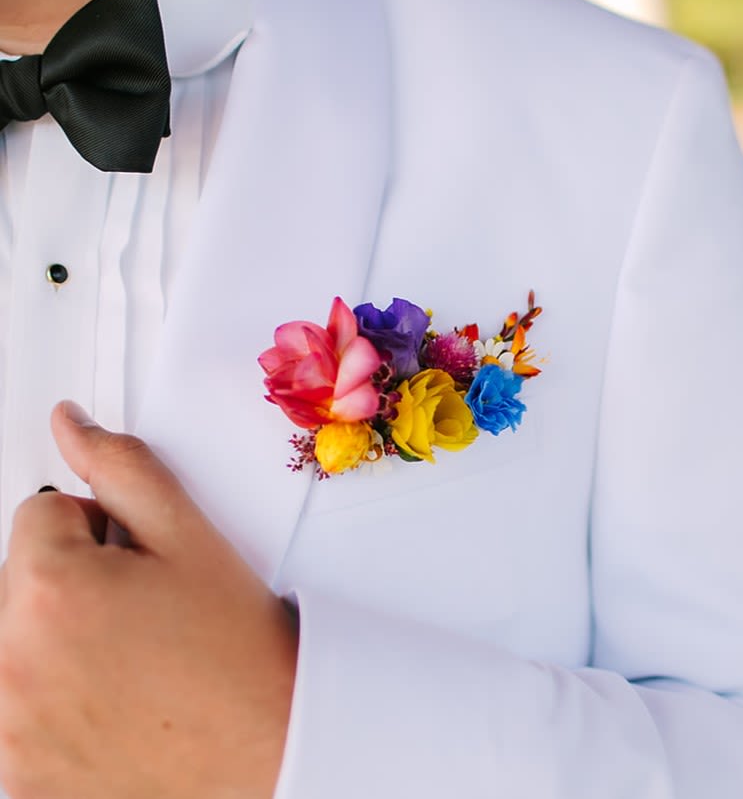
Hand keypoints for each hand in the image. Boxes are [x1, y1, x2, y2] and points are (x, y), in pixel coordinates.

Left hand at [0, 402, 296, 798]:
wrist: (270, 746)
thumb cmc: (238, 654)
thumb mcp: (192, 539)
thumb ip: (124, 469)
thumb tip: (72, 426)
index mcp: (49, 590)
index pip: (41, 513)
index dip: (100, 529)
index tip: (136, 563)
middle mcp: (11, 662)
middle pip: (20, 582)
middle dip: (71, 583)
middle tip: (141, 616)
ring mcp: (9, 728)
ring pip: (16, 644)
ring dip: (57, 643)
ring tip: (131, 664)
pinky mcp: (20, 775)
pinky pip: (15, 710)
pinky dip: (52, 702)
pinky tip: (113, 708)